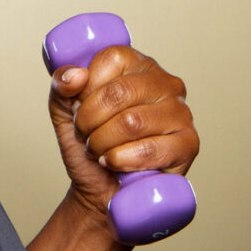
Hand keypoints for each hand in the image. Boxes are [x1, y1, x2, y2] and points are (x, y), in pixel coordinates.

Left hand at [46, 45, 199, 224]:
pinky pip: (148, 149)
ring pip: (131, 122)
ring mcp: (181, 113)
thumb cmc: (89, 146)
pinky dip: (121, 161)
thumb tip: (75, 75)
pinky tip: (116, 163)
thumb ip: (61, 85)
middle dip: (89, 120)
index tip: (79, 108)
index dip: (86, 88)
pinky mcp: (188, 144)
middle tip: (84, 135)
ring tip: (99, 150)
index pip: (112, 59)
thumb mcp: (65, 110)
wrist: (99, 191)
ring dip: (102, 143)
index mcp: (139, 65)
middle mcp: (166, 83)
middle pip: (119, 92)